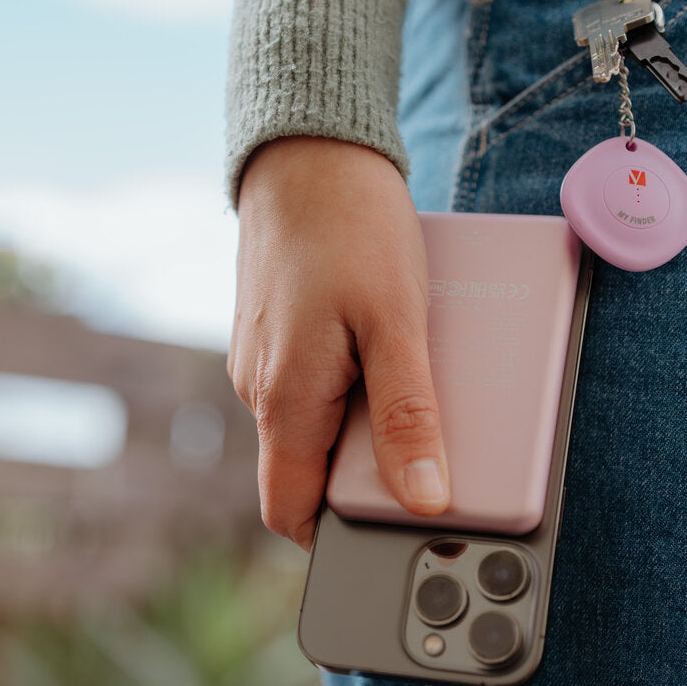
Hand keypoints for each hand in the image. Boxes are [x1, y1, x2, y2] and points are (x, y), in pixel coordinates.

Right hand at [229, 136, 450, 549]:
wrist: (306, 151)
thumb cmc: (351, 226)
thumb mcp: (396, 323)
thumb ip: (408, 415)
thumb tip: (423, 498)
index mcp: (283, 399)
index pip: (288, 511)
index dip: (335, 535)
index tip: (392, 529)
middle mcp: (259, 388)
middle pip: (306, 470)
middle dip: (364, 475)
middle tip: (427, 449)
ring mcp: (262, 359)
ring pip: (312, 424)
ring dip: (362, 425)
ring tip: (416, 388)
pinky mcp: (275, 332)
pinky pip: (311, 384)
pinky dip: (351, 384)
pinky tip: (389, 349)